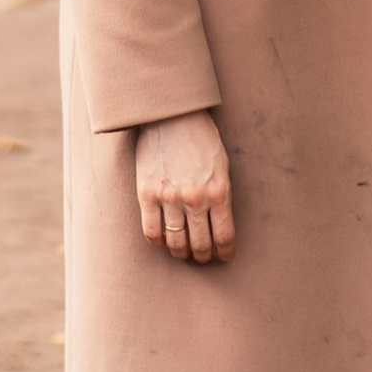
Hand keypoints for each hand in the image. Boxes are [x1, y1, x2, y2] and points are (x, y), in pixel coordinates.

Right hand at [133, 109, 235, 262]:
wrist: (171, 115)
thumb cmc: (201, 138)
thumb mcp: (221, 165)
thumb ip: (220, 195)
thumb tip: (218, 224)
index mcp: (218, 191)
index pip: (224, 236)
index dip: (224, 252)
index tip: (224, 256)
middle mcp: (194, 198)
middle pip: (201, 244)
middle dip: (204, 255)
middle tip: (204, 256)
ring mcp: (169, 197)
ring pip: (176, 244)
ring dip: (182, 253)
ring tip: (184, 251)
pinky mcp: (147, 194)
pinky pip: (151, 232)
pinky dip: (159, 243)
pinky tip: (164, 240)